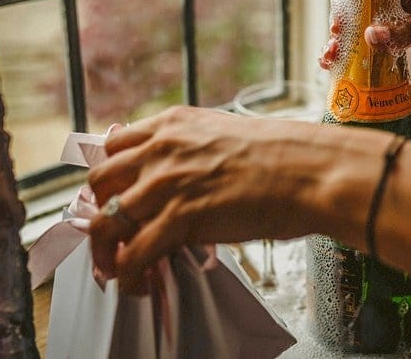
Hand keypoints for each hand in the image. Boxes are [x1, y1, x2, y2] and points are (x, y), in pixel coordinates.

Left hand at [86, 106, 320, 292]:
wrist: (311, 170)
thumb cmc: (283, 156)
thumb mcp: (225, 135)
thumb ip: (192, 150)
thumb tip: (180, 179)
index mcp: (172, 124)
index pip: (114, 148)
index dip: (110, 179)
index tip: (114, 199)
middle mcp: (162, 148)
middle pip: (99, 183)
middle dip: (99, 213)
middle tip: (113, 236)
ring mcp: (168, 182)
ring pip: (106, 223)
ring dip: (106, 253)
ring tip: (118, 271)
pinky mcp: (181, 217)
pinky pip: (134, 254)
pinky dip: (128, 275)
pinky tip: (137, 285)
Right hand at [319, 0, 410, 75]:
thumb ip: (410, 29)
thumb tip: (370, 37)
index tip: (340, 14)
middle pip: (371, 0)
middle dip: (349, 19)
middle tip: (334, 39)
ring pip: (375, 23)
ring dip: (354, 39)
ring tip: (332, 56)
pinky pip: (388, 42)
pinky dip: (370, 52)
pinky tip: (350, 64)